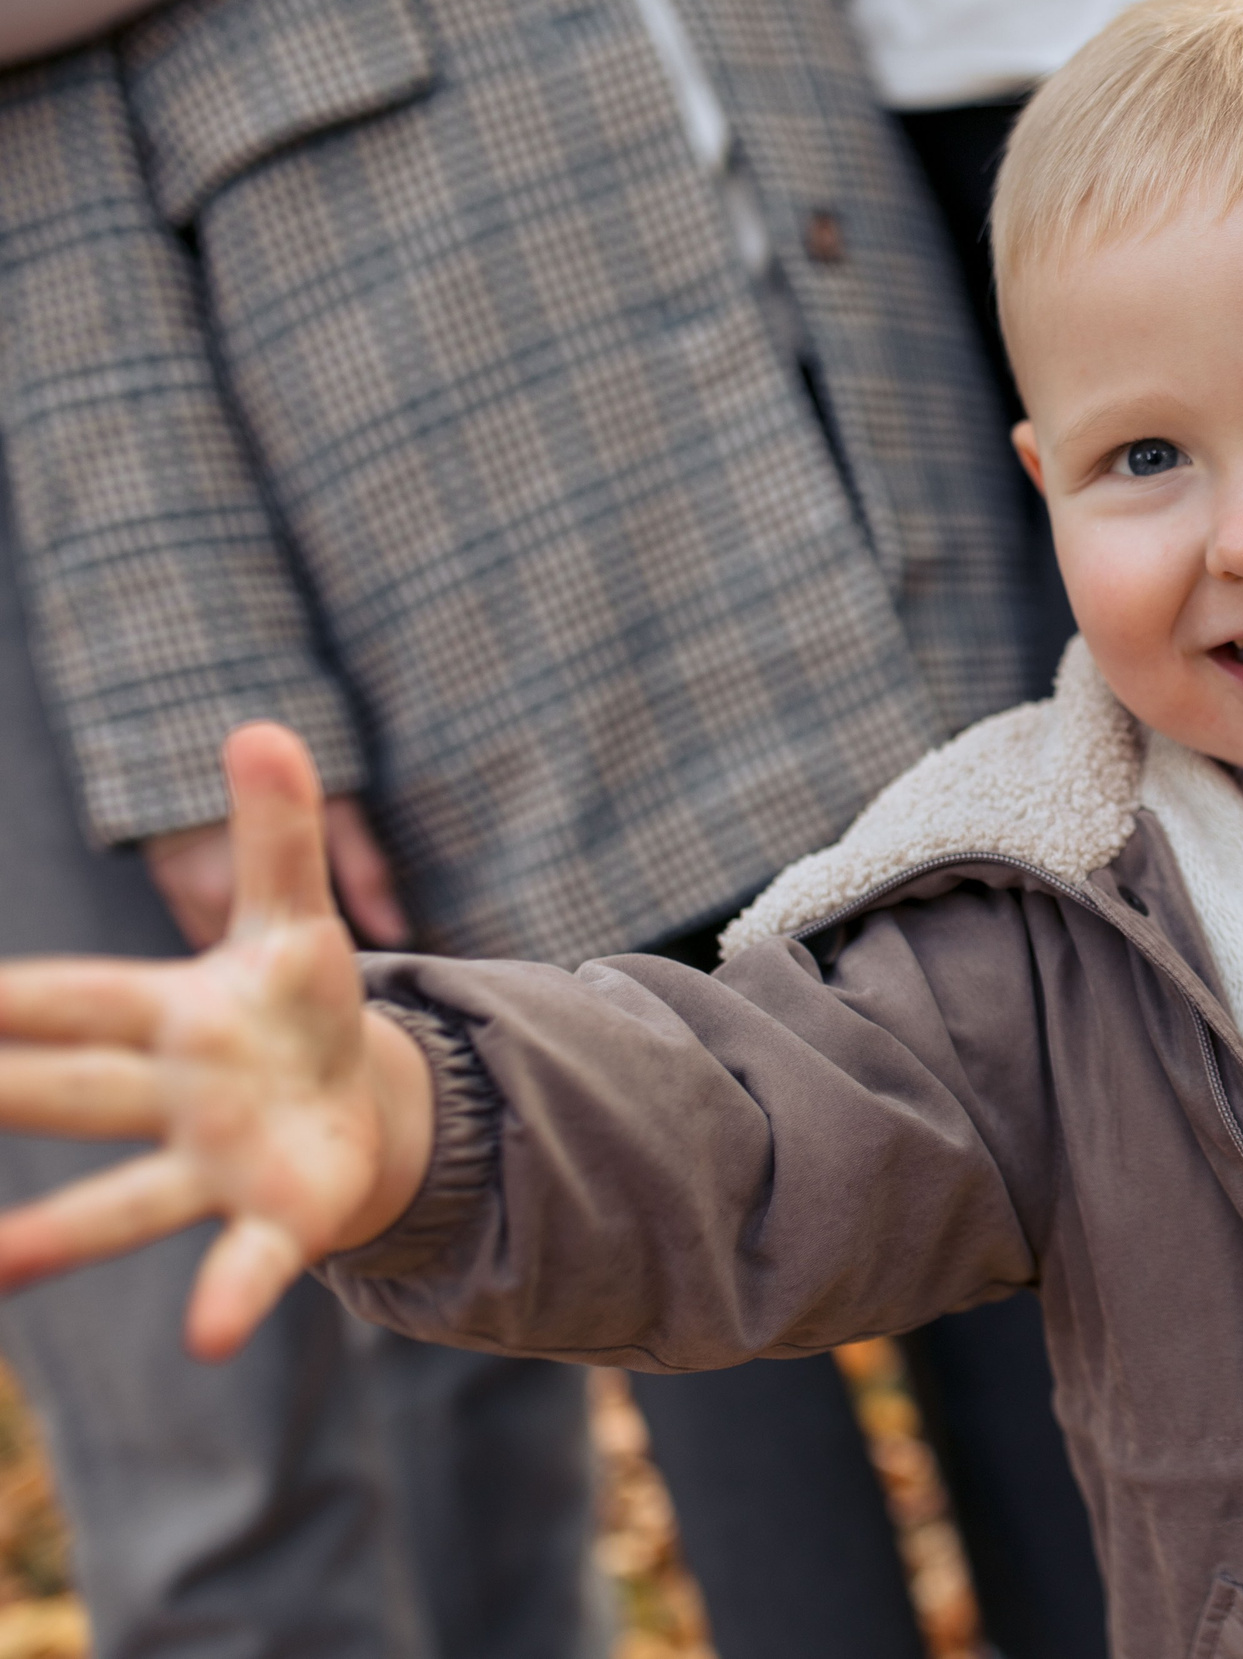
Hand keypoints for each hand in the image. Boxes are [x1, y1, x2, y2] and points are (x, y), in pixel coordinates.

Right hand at [0, 725, 433, 1358]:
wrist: (362, 1109)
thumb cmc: (299, 1009)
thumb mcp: (295, 919)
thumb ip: (277, 834)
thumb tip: (263, 725)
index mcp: (167, 1014)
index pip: (66, 998)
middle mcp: (170, 1095)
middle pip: (68, 1090)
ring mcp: (216, 1164)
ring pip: (124, 1199)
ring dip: (55, 1236)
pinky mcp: (280, 1216)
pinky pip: (248, 1261)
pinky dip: (227, 1296)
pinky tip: (207, 1340)